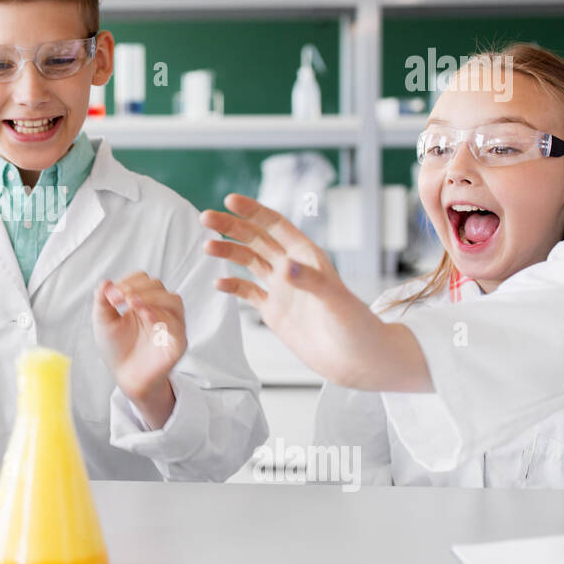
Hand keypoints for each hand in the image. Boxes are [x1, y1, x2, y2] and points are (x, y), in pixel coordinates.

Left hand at [92, 271, 184, 425]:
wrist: (125, 378)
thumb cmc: (116, 349)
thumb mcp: (103, 322)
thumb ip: (102, 301)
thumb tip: (105, 282)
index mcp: (144, 301)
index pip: (144, 280)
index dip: (128, 282)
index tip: (111, 295)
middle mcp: (160, 310)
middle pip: (158, 286)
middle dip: (137, 289)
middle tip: (119, 298)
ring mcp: (171, 325)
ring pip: (173, 301)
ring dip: (152, 298)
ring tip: (132, 303)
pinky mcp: (177, 343)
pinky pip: (177, 325)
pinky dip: (162, 317)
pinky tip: (145, 316)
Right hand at [201, 194, 430, 392]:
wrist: (357, 362)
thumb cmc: (357, 328)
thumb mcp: (336, 301)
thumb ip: (310, 281)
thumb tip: (285, 265)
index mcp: (308, 257)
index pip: (276, 225)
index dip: (253, 212)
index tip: (230, 200)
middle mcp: (292, 269)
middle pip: (256, 239)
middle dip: (231, 227)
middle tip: (206, 218)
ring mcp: (282, 290)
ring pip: (249, 262)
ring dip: (228, 252)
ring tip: (206, 247)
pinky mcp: (275, 312)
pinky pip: (248, 292)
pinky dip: (232, 286)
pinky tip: (218, 283)